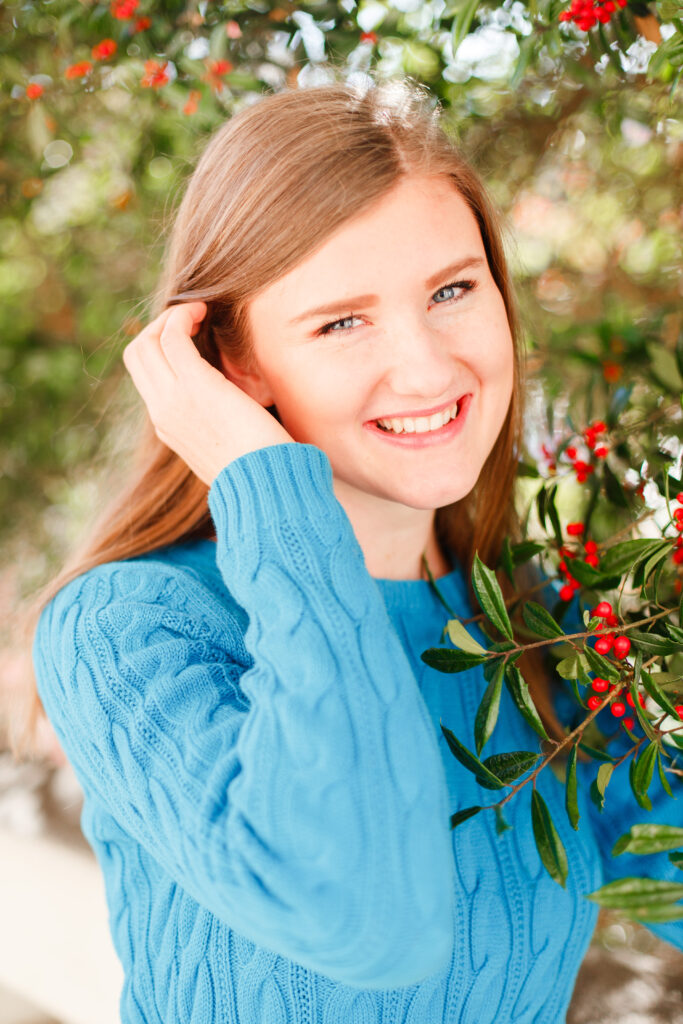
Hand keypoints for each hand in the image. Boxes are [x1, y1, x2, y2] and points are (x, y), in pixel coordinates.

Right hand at [122, 302, 294, 485]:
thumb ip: (218, 425)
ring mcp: (173, 399)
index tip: (191, 337)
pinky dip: (183, 315)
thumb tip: (236, 409)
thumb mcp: (228, 447)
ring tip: (199, 312)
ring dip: (170, 317)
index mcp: (168, 428)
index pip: (146, 378)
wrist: (265, 487)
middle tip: (192, 320)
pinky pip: (172, 335)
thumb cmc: (260, 468)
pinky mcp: (194, 385)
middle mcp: (162, 412)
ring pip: (147, 342)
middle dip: (160, 328)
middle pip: (137, 354)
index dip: (161, 350)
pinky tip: (204, 312)